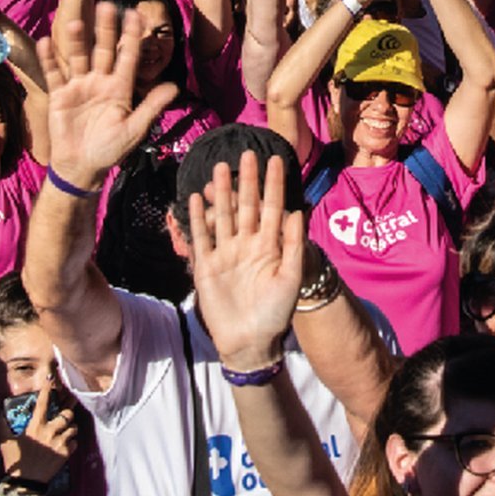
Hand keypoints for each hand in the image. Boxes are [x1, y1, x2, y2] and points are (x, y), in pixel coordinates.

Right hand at [0, 381, 77, 483]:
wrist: (25, 484)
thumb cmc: (15, 462)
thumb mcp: (6, 444)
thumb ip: (2, 428)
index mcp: (35, 427)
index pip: (43, 404)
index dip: (47, 391)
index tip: (51, 382)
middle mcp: (49, 432)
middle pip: (67, 414)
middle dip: (67, 414)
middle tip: (63, 417)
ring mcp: (59, 442)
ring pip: (74, 428)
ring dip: (70, 429)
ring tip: (65, 432)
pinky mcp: (66, 453)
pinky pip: (75, 442)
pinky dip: (72, 442)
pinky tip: (65, 445)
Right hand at [36, 2, 177, 188]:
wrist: (81, 167)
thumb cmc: (111, 149)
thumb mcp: (134, 129)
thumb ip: (151, 106)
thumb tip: (174, 87)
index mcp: (120, 87)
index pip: (128, 56)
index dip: (131, 36)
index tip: (136, 14)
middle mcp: (100, 81)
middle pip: (104, 50)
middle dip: (106, 29)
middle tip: (108, 6)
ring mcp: (79, 86)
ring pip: (79, 57)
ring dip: (77, 41)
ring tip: (77, 22)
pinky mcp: (60, 95)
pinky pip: (54, 73)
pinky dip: (49, 59)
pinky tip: (46, 41)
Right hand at [189, 153, 303, 368]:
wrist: (250, 342)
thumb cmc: (276, 312)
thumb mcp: (291, 277)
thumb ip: (294, 245)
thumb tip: (298, 212)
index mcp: (269, 245)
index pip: (272, 207)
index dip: (273, 184)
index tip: (275, 159)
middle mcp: (247, 244)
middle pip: (246, 206)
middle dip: (247, 181)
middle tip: (247, 154)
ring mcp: (226, 253)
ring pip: (223, 215)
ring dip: (221, 192)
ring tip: (221, 168)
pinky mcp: (206, 266)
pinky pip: (201, 237)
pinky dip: (198, 218)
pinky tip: (196, 199)